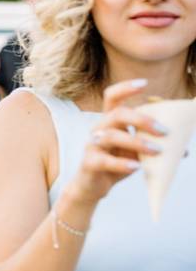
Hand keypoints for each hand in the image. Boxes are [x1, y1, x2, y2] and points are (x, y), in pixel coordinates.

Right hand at [69, 79, 164, 204]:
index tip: (145, 83)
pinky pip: (104, 160)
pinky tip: (137, 167)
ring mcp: (92, 145)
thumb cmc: (116, 164)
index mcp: (109, 121)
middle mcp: (99, 129)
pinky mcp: (89, 163)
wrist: (92, 187)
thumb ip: (150, 143)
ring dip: (137, 142)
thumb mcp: (134, 150)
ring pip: (112, 136)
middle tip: (164, 131)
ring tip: (157, 151)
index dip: (126, 88)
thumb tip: (183, 147)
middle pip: (117, 114)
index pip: (112, 97)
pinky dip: (122, 163)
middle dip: (143, 119)